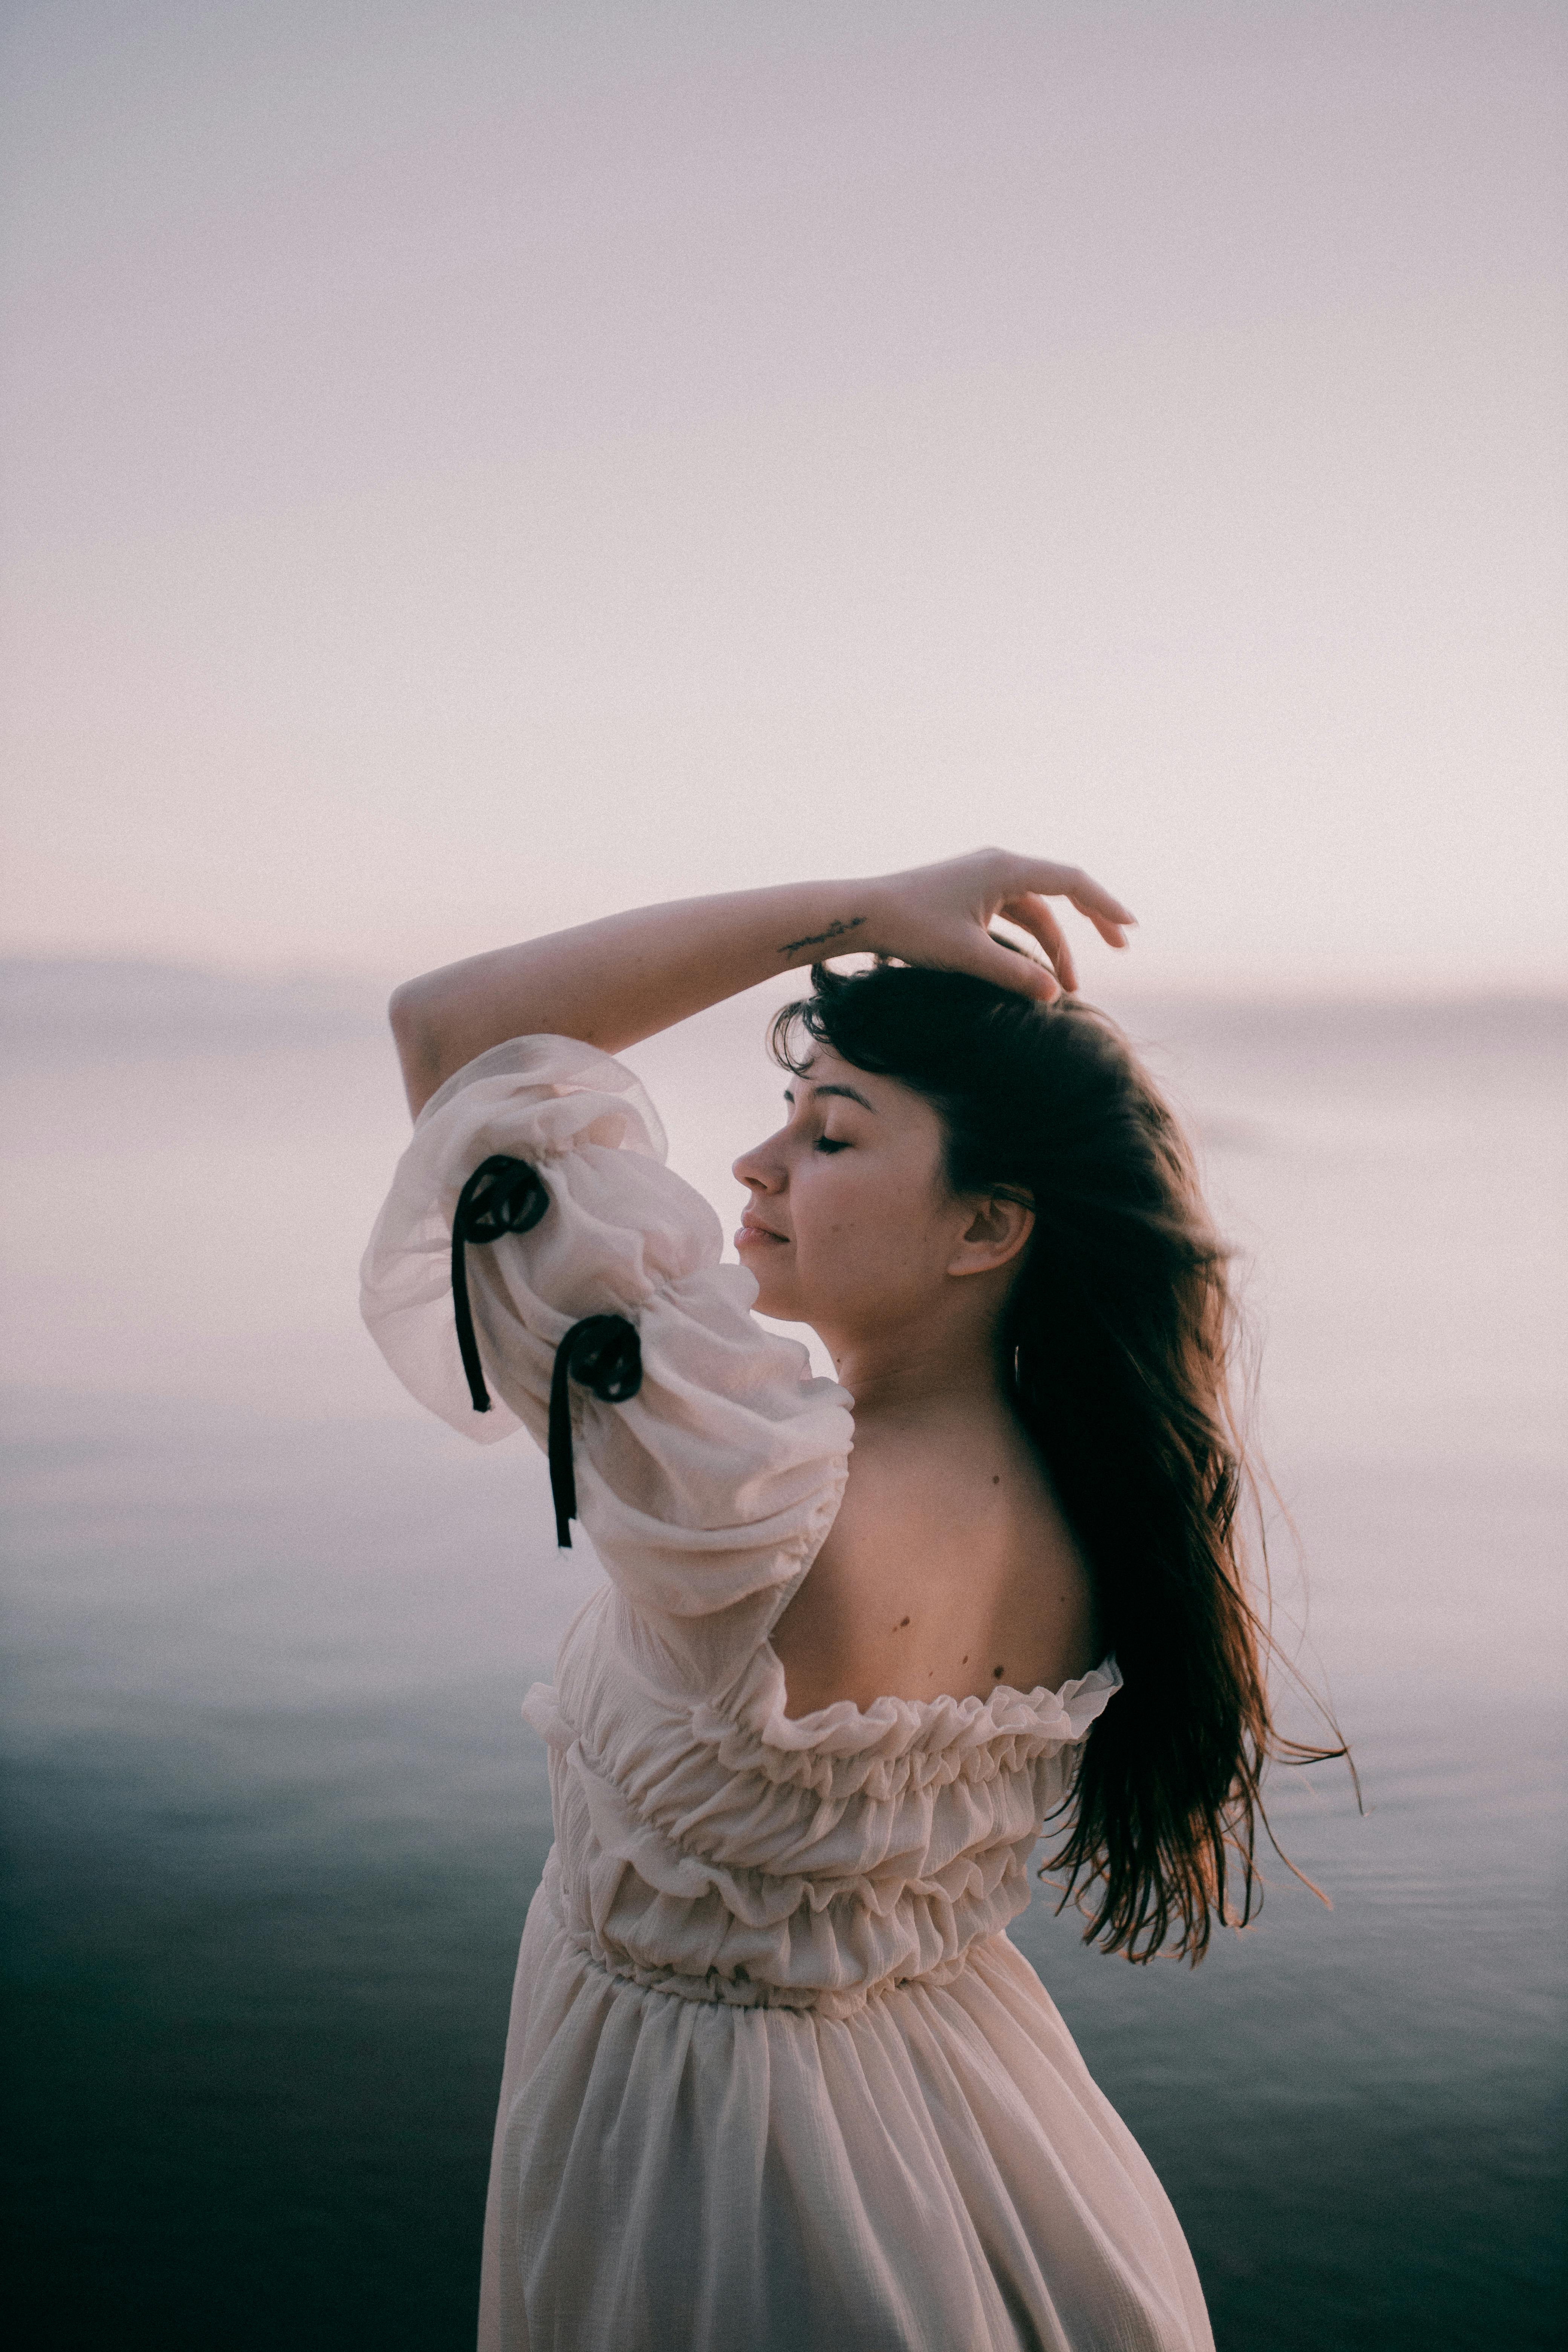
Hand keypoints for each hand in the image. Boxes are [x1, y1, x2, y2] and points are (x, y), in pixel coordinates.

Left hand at [863, 849, 1135, 1001]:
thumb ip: (1014, 974)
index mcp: (1005, 869)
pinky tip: (1036, 968)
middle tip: (1120, 948)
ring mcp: (984, 877)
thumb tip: (1055, 995)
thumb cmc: (911, 927)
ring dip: (1054, 944)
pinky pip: (1013, 913)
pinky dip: (1029, 939)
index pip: (1072, 882)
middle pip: (1060, 892)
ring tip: (1067, 986)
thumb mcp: (968, 956)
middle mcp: (999, 865)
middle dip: (1091, 922)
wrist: (862, 912)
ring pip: (1034, 910)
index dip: (1105, 905)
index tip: (1131, 927)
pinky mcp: (970, 893)